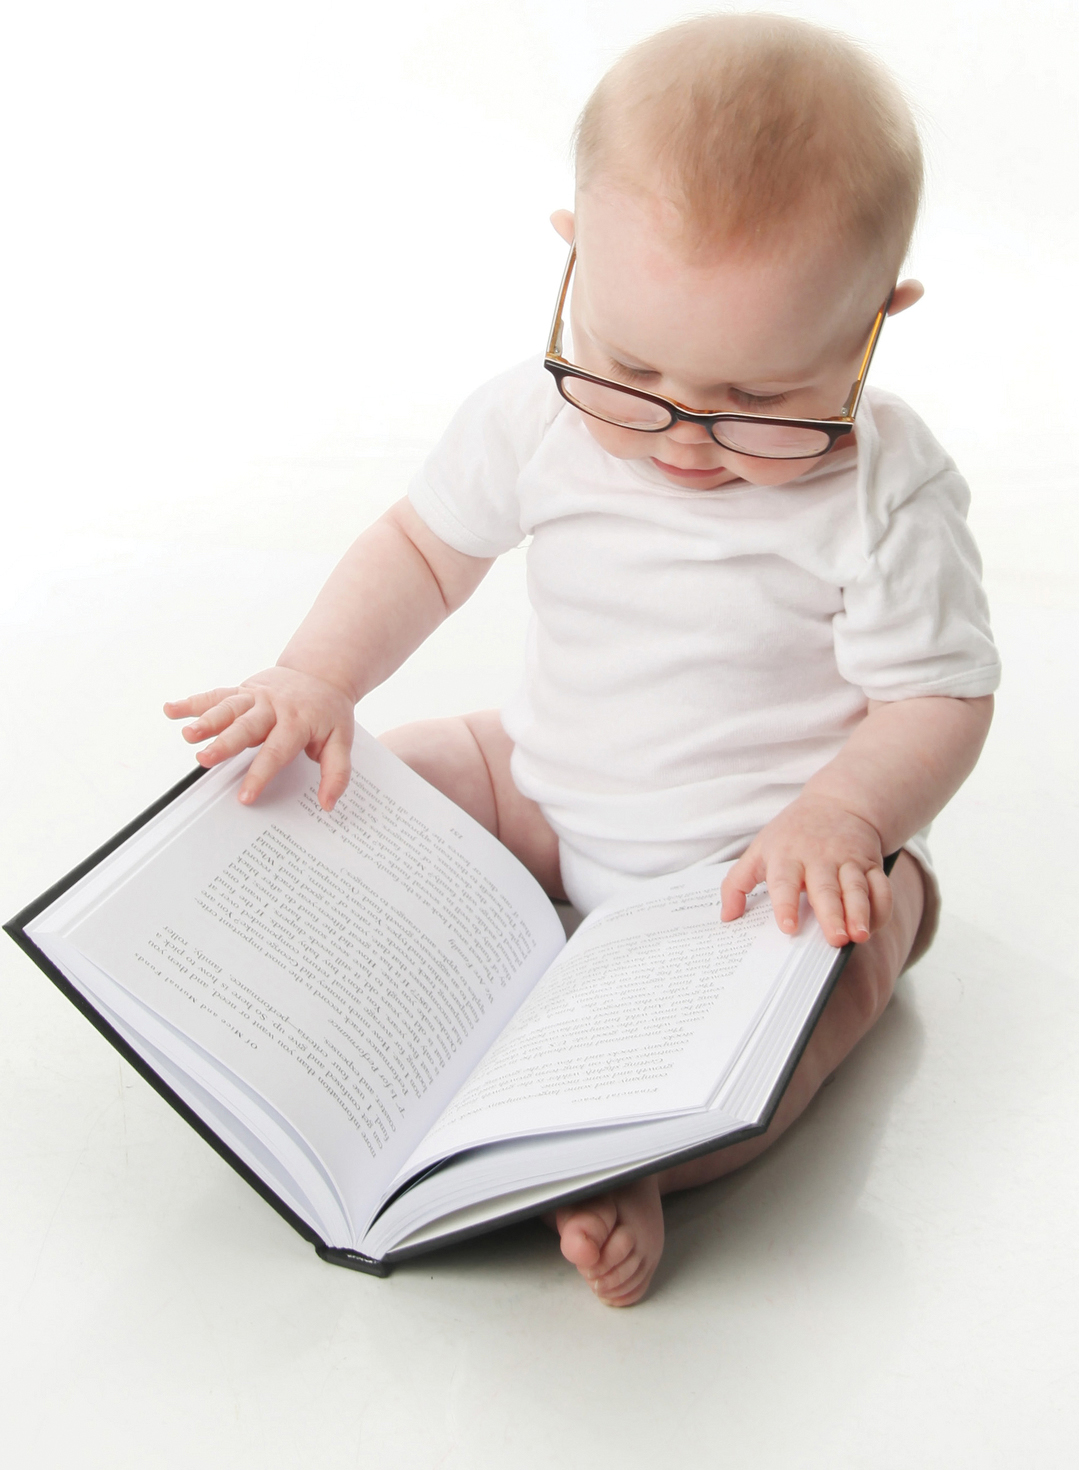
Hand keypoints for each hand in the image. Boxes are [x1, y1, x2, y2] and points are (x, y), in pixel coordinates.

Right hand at [163, 667, 354, 809]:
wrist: (321, 673)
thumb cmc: (328, 712)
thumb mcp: (342, 741)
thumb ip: (336, 773)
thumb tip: (327, 804)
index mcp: (297, 722)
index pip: (276, 752)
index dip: (260, 775)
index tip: (245, 797)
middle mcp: (273, 708)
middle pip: (246, 726)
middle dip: (224, 743)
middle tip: (205, 759)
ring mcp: (255, 697)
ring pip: (227, 707)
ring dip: (205, 720)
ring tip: (187, 735)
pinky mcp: (242, 691)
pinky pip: (216, 695)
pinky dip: (192, 702)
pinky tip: (171, 709)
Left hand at [720, 793, 891, 946]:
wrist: (838, 802)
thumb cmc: (792, 835)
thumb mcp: (759, 849)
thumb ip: (737, 883)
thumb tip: (727, 918)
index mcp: (786, 856)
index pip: (784, 882)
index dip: (786, 905)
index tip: (788, 928)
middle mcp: (818, 858)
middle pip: (825, 888)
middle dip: (831, 914)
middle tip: (835, 939)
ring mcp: (847, 860)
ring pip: (856, 888)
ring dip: (860, 912)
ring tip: (860, 935)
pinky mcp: (870, 863)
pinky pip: (880, 886)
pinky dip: (880, 906)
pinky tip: (874, 925)